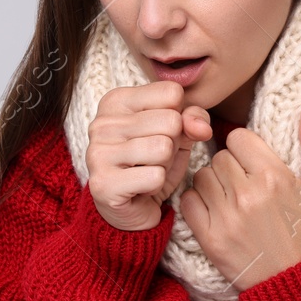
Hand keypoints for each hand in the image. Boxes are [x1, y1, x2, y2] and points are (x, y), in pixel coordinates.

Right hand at [87, 80, 212, 231]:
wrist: (132, 208)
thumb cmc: (153, 164)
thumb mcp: (178, 134)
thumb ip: (193, 118)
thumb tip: (202, 128)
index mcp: (117, 101)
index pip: (172, 93)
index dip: (178, 118)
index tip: (159, 134)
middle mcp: (102, 123)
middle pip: (170, 121)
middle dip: (173, 145)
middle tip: (154, 159)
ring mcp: (98, 152)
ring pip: (163, 148)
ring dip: (165, 166)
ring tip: (147, 171)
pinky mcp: (103, 183)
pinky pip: (155, 176)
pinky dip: (156, 185)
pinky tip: (141, 188)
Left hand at [181, 105, 300, 292]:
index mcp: (274, 177)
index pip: (238, 138)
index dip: (245, 147)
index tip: (254, 162)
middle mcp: (247, 194)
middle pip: (219, 156)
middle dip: (231, 165)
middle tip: (245, 182)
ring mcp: (226, 218)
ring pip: (201, 176)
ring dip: (213, 182)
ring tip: (231, 196)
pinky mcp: (210, 239)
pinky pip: (189, 202)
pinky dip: (198, 203)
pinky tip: (216, 210)